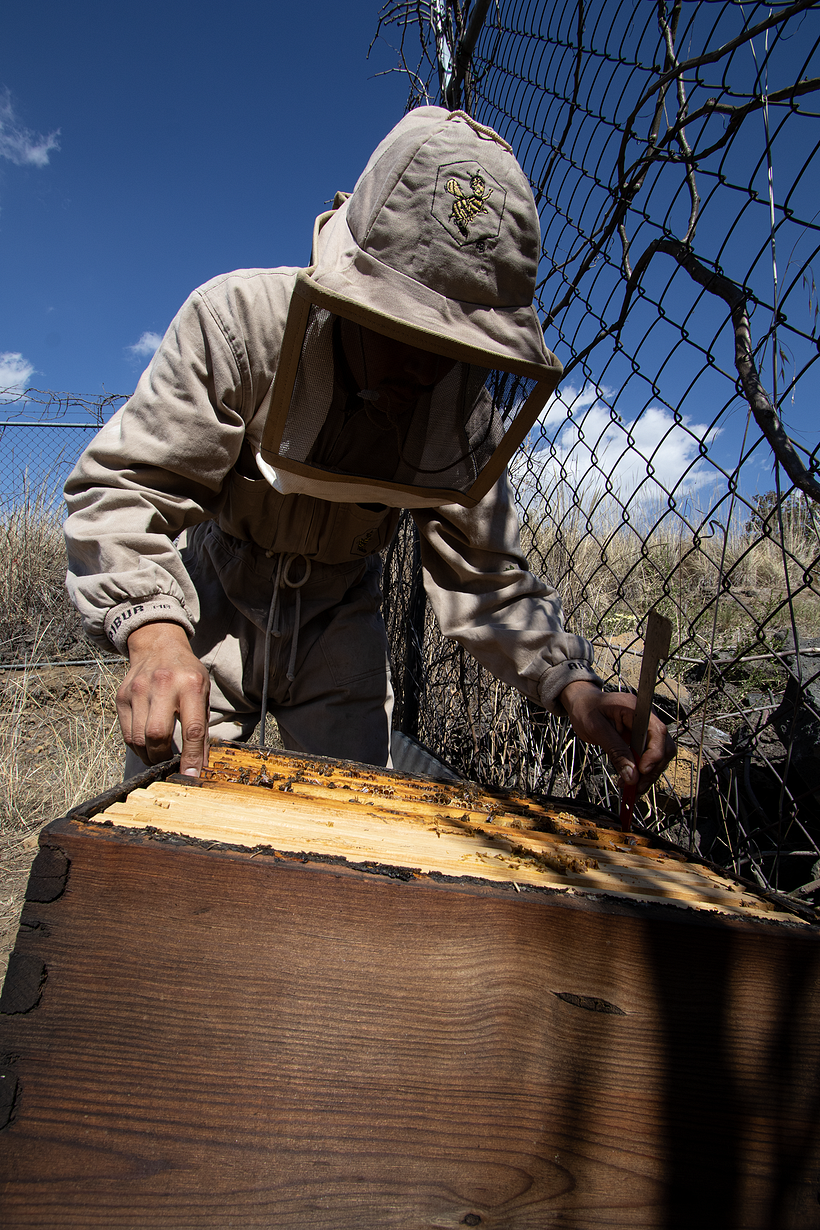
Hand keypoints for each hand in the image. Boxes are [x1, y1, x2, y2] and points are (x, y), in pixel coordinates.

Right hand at [117, 621, 209, 776]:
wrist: (158, 646)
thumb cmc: (186, 674)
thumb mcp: (203, 694)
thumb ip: (202, 728)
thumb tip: (200, 765)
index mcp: (190, 685)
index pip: (192, 729)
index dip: (191, 757)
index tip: (191, 777)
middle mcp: (162, 685)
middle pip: (157, 734)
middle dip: (163, 757)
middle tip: (169, 764)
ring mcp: (138, 690)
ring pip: (138, 738)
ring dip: (149, 755)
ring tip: (158, 757)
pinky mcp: (122, 696)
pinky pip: (126, 733)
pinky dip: (137, 746)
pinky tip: (146, 745)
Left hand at [559, 680, 675, 793]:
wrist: (583, 701)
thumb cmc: (587, 709)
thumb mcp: (597, 729)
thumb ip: (616, 751)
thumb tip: (632, 776)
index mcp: (637, 709)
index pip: (658, 732)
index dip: (655, 754)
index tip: (642, 771)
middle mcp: (647, 717)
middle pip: (663, 747)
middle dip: (652, 770)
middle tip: (636, 787)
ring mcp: (646, 728)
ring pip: (659, 755)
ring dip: (648, 774)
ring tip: (631, 788)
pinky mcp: (642, 738)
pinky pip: (649, 756)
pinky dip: (642, 771)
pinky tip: (630, 779)